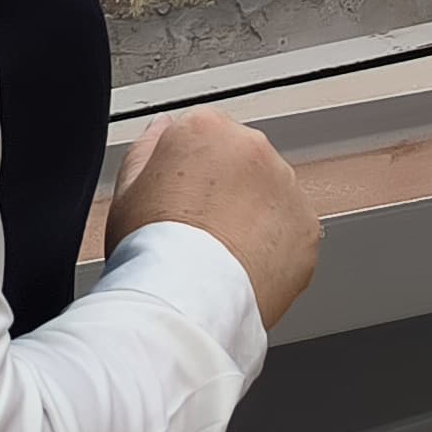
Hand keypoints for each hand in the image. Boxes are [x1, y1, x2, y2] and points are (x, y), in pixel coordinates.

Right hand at [109, 110, 322, 326]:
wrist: (184, 303)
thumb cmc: (151, 252)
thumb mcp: (126, 191)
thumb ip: (146, 147)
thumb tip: (163, 128)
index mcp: (206, 129)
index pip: (204, 135)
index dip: (188, 171)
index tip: (182, 198)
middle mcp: (253, 147)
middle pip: (240, 161)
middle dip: (226, 190)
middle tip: (199, 231)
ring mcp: (285, 186)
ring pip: (270, 194)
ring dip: (253, 216)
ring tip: (220, 255)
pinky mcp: (306, 225)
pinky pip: (291, 231)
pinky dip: (274, 248)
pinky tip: (244, 268)